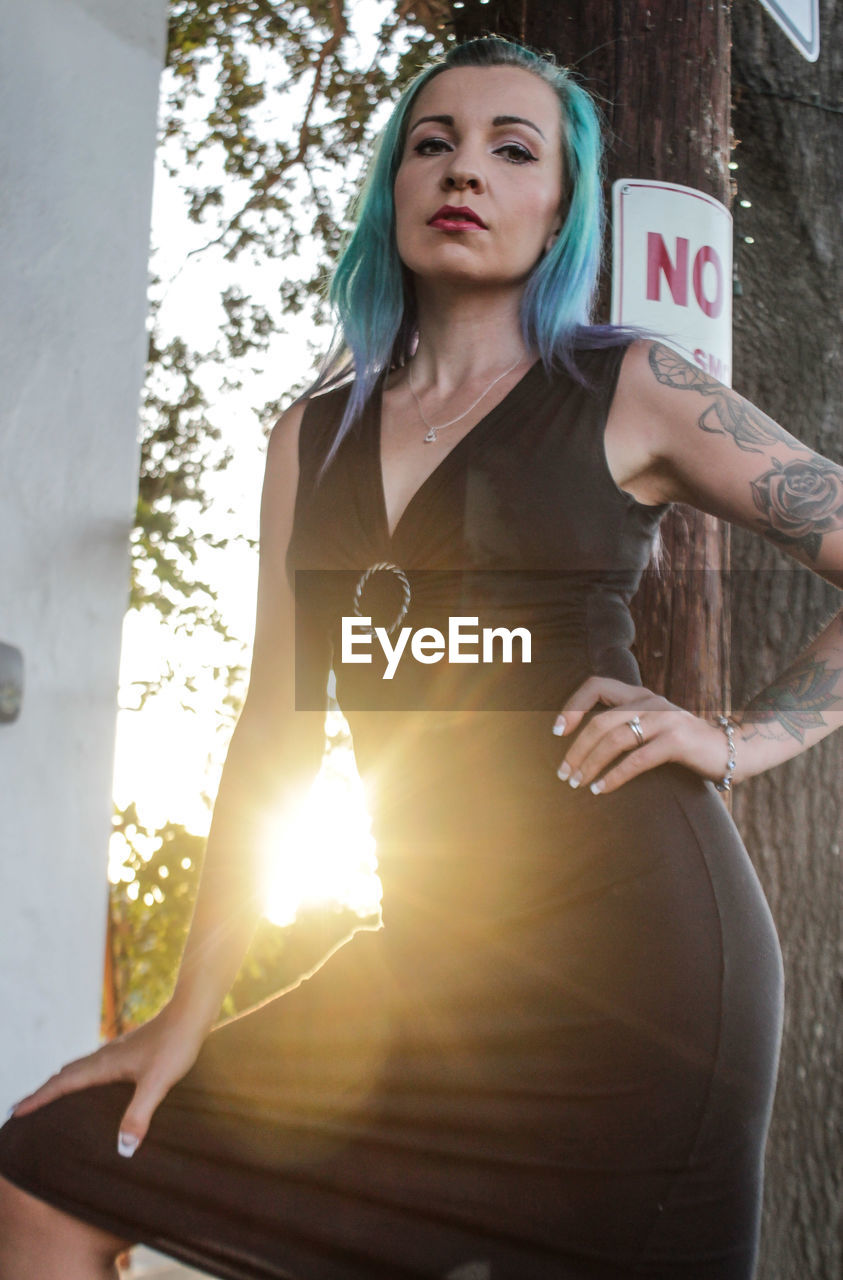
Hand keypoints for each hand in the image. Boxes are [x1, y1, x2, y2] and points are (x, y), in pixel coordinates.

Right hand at [7, 1003, 205, 1157]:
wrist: (191, 1013)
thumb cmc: (175, 1045)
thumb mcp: (157, 1084)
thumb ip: (138, 1115)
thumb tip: (121, 1150)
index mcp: (103, 1065)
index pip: (62, 1084)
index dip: (38, 1098)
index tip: (15, 1111)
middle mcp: (104, 1056)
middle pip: (65, 1074)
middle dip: (43, 1092)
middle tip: (23, 1107)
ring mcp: (117, 1050)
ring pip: (80, 1067)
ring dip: (61, 1082)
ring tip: (51, 1097)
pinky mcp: (130, 1049)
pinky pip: (95, 1064)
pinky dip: (82, 1076)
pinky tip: (94, 1083)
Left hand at [552, 676, 734, 794]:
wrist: (733, 750)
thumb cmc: (685, 744)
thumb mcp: (653, 726)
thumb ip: (627, 725)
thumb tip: (583, 744)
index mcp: (640, 695)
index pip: (596, 685)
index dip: (572, 705)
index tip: (556, 731)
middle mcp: (650, 701)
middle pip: (600, 720)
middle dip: (576, 749)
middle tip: (563, 773)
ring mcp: (665, 719)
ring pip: (615, 738)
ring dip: (590, 764)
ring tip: (578, 783)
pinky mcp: (677, 741)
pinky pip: (637, 759)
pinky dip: (615, 776)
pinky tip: (601, 789)